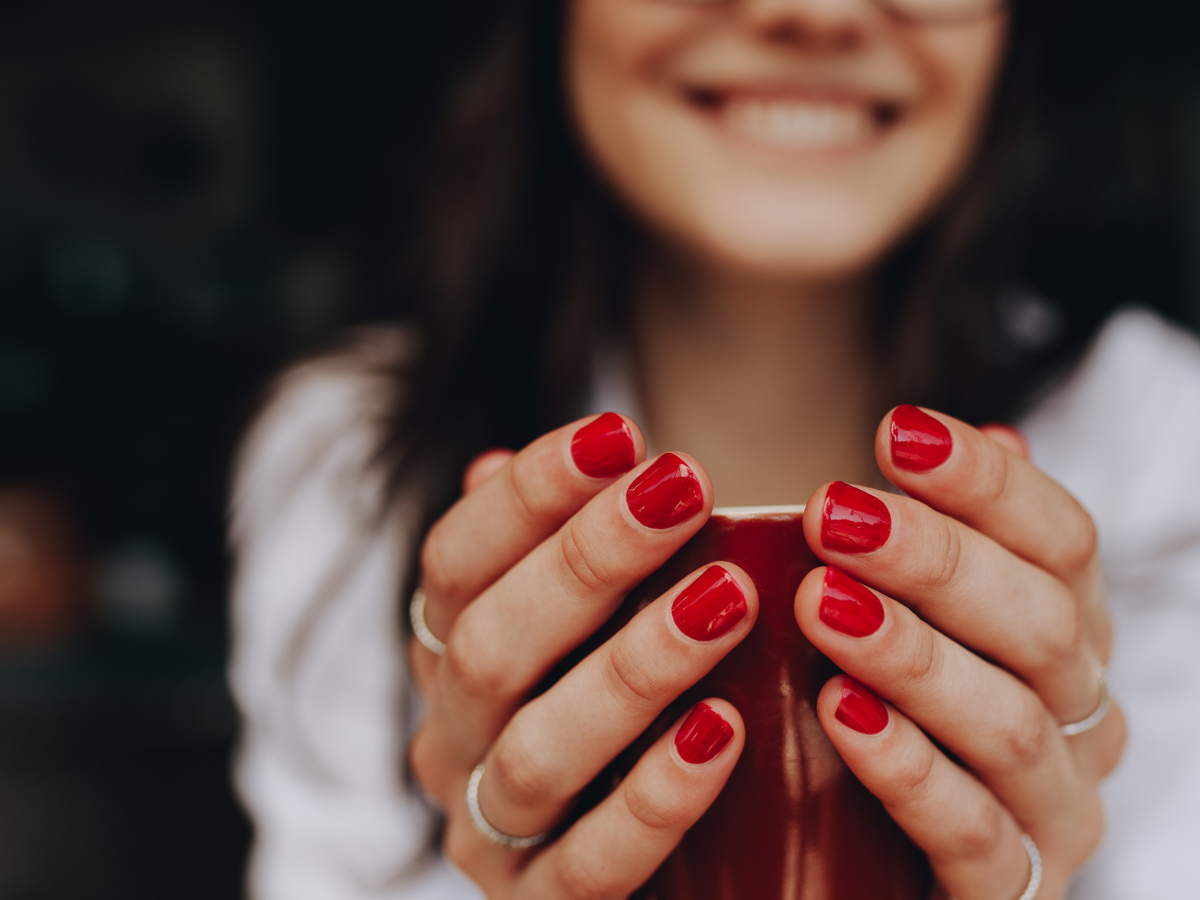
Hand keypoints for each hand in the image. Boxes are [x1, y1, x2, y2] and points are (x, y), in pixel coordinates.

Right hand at [408, 414, 756, 897]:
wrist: (647, 869)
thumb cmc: (618, 705)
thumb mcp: (580, 620)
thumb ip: (546, 549)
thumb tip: (498, 461)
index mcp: (448, 654)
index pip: (455, 562)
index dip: (528, 494)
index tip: (620, 433)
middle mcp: (450, 740)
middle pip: (488, 645)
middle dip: (586, 560)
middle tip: (683, 488)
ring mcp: (488, 834)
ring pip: (536, 752)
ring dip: (632, 669)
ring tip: (727, 600)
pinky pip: (591, 867)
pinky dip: (655, 799)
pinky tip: (723, 731)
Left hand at [795, 406, 1125, 899]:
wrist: (871, 869)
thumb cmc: (892, 716)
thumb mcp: (918, 617)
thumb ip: (956, 540)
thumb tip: (997, 435)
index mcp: (1066, 633)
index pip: (1063, 539)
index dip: (986, 481)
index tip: (894, 430)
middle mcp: (1081, 714)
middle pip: (1042, 621)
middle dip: (935, 559)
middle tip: (829, 513)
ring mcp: (1055, 808)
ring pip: (1009, 722)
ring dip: (912, 654)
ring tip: (821, 603)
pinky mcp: (1010, 893)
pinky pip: (973, 832)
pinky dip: (908, 770)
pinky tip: (840, 714)